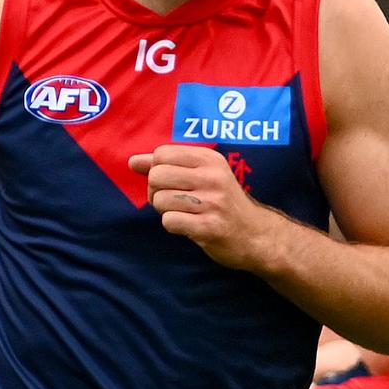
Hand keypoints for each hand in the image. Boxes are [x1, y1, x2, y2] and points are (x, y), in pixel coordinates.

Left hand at [129, 144, 271, 270]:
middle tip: (172, 200)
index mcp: (209, 159)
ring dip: (164, 210)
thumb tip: (132, 161)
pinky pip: (169, 221)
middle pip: (156, 176)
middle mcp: (212, 177)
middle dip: (155, 191)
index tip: (169, 182)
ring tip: (182, 212)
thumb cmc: (223, 202)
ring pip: (160, 200)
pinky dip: (172, 225)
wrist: (257, 235)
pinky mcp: (209, 227)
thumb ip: (166, 165)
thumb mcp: (202, 175)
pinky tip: (187, 225)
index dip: (156, 169)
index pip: (162, 153)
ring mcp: (212, 203)